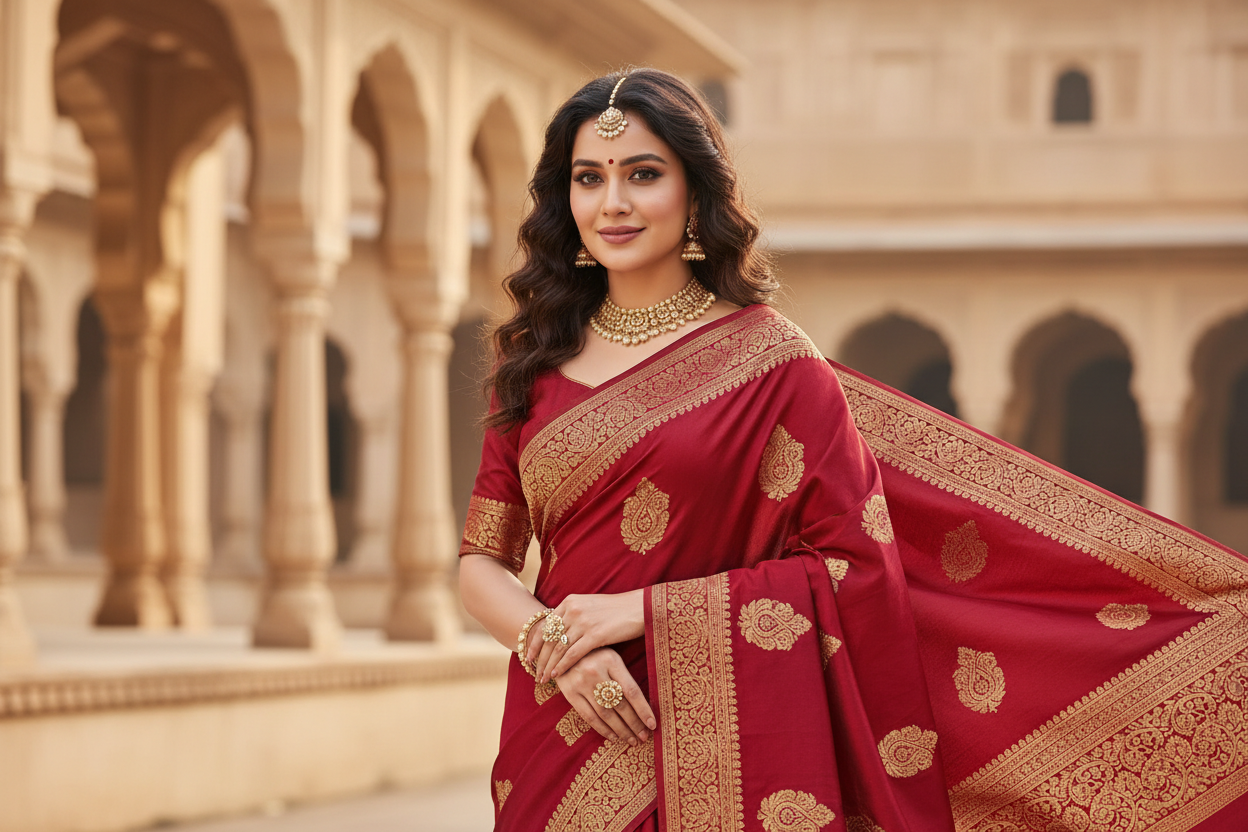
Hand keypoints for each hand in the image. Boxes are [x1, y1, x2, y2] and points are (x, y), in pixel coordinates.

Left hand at [527, 590, 643, 682]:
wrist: (639, 608)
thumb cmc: (616, 610)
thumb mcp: (590, 606)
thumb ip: (573, 615)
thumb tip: (559, 630)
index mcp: (570, 602)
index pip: (545, 625)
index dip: (535, 643)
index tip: (528, 657)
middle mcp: (573, 609)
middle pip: (549, 638)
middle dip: (540, 658)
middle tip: (534, 673)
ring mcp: (583, 622)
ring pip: (558, 648)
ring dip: (549, 665)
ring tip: (543, 678)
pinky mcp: (595, 634)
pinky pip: (573, 654)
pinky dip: (562, 666)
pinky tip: (557, 675)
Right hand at [555, 647, 655, 743]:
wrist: (563, 647)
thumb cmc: (594, 654)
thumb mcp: (611, 657)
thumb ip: (623, 677)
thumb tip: (643, 705)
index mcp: (611, 660)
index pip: (632, 690)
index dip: (643, 710)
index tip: (652, 724)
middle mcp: (596, 672)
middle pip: (620, 704)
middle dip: (634, 724)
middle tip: (644, 737)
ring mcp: (581, 683)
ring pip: (605, 714)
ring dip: (620, 730)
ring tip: (631, 740)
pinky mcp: (569, 693)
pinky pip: (588, 716)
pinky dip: (602, 729)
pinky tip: (613, 737)